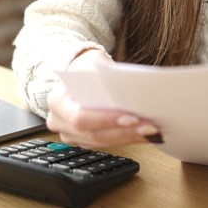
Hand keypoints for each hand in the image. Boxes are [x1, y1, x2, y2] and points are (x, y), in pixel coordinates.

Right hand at [45, 50, 160, 148]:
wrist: (78, 73)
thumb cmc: (86, 67)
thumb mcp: (92, 63)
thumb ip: (103, 77)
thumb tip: (127, 89)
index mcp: (57, 102)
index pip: (80, 117)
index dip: (106, 120)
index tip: (131, 117)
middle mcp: (58, 122)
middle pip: (93, 134)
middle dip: (123, 132)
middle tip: (149, 127)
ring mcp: (69, 134)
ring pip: (101, 142)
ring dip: (128, 138)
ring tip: (151, 131)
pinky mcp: (83, 140)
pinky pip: (105, 144)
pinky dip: (126, 139)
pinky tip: (144, 135)